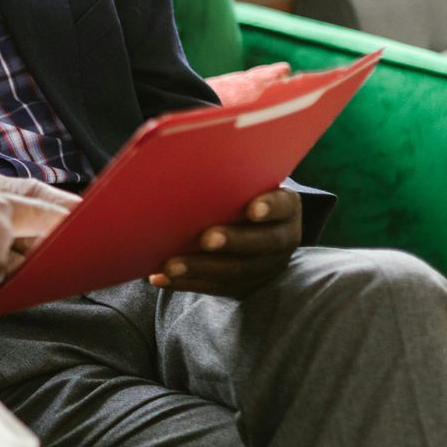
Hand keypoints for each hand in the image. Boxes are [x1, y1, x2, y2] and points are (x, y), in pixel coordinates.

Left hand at [148, 188, 300, 298]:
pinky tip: (160, 277)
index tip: (252, 209)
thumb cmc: (242, 197)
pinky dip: (186, 282)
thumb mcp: (248, 187)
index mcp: (286, 210)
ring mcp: (264, 267)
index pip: (284, 206)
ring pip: (235, 270)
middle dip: (231, 241)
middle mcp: (282, 240)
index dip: (270, 208)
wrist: (260, 235)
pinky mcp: (243, 287)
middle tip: (205, 239)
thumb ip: (231, 179)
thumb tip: (181, 159)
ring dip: (200, 267)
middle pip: (260, 243)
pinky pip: (214, 287)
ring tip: (169, 265)